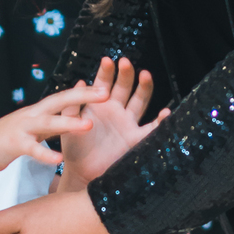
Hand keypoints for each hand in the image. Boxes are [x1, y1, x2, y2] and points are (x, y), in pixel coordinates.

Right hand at [0, 76, 112, 172]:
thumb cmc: (10, 141)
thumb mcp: (35, 129)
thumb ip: (54, 122)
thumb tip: (77, 118)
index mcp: (38, 111)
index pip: (65, 97)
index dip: (85, 92)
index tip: (107, 89)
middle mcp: (32, 115)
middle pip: (60, 100)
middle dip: (83, 96)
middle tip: (106, 93)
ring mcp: (22, 128)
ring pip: (48, 123)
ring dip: (69, 123)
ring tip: (88, 124)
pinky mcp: (13, 144)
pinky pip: (32, 149)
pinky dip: (45, 154)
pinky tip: (59, 159)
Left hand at [60, 55, 165, 185]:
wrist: (82, 172)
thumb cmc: (74, 148)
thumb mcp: (68, 125)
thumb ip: (72, 107)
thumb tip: (80, 82)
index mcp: (99, 104)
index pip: (104, 83)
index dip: (106, 72)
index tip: (108, 60)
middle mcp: (116, 110)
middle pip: (125, 87)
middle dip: (125, 74)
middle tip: (125, 62)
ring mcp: (127, 123)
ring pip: (139, 101)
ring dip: (143, 88)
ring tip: (145, 75)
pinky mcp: (135, 138)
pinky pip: (151, 129)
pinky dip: (160, 122)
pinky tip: (165, 113)